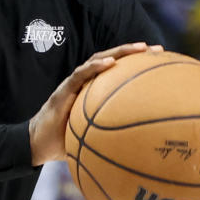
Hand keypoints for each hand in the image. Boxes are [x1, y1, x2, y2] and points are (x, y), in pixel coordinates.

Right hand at [28, 42, 162, 165]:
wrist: (38, 145)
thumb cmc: (65, 142)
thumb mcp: (94, 139)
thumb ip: (113, 137)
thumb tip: (141, 151)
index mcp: (94, 91)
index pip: (118, 72)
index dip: (137, 65)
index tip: (161, 62)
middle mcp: (85, 83)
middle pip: (112, 60)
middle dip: (135, 52)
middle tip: (157, 50)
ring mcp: (74, 84)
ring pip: (98, 60)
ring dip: (120, 52)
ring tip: (139, 48)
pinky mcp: (63, 90)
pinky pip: (81, 75)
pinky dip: (95, 66)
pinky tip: (110, 63)